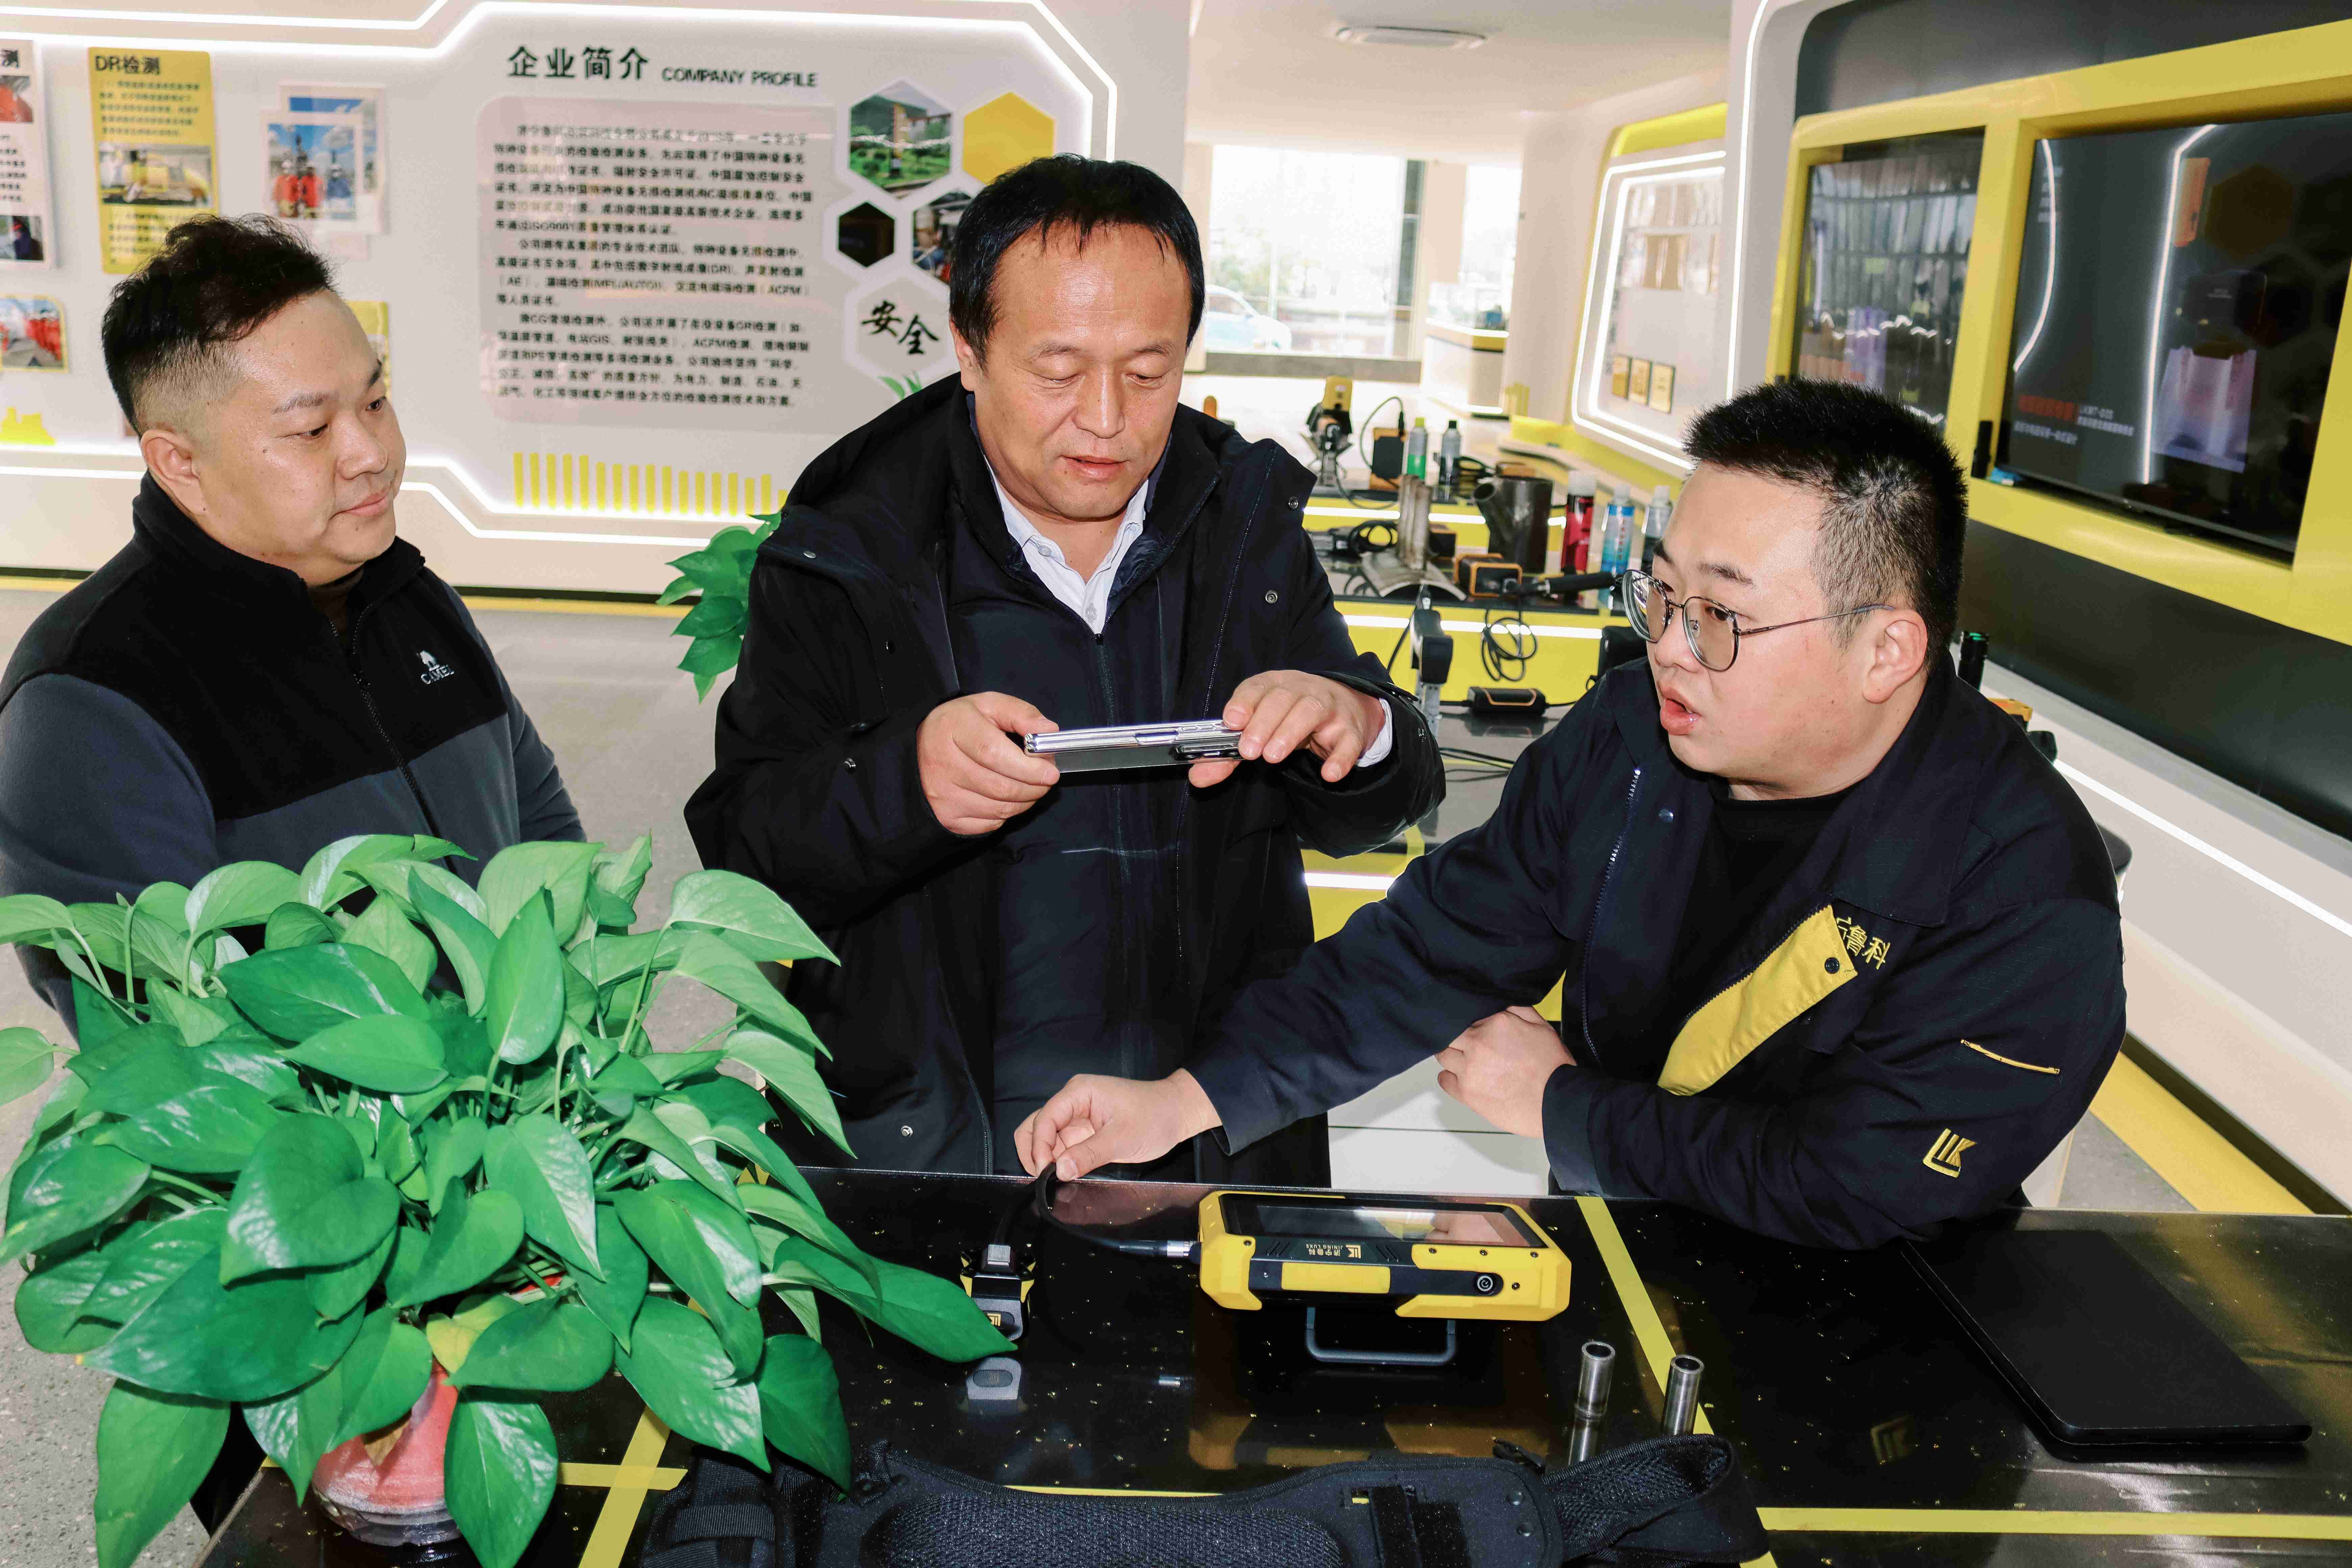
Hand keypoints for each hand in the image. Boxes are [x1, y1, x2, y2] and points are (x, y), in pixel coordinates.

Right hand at [916, 692, 1060, 835]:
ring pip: (999, 809)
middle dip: (1034, 787)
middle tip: (1046, 779)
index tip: (1050, 772)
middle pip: (1000, 787)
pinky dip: (1006, 814)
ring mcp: (942, 795)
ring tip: (1030, 786)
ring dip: (1025, 801)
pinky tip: (1006, 797)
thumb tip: (1049, 732)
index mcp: (953, 729)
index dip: (1027, 768)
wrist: (924, 746)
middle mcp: (942, 764)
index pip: (993, 754)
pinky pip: (990, 823)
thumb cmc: (962, 725)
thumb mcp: (990, 706)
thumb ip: (1022, 714)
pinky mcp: (946, 816)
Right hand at [1015, 1069, 1221, 1179]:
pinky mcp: (1083, 1131)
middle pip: (1035, 1125)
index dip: (1039, 1146)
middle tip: (1043, 1178)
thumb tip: (1059, 1171)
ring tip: (1053, 1179)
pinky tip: (1063, 1175)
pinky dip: (1057, 1161)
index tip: (1043, 1172)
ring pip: (1044, 1137)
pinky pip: (1061, 1146)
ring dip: (1044, 1158)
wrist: (1177, 1113)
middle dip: (1034, 1151)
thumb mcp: (1123, 1139)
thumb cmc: (1155, 1117)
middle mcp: (1073, 1101)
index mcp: (1079, 1092)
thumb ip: (1089, 1154)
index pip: (1045, 1118)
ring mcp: (1076, 1117)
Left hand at [1188, 670, 1388, 787]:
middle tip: (1248, 750)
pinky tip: (1328, 774)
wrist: (1346, 708)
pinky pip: (1347, 742)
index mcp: (1276, 685)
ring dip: (1290, 733)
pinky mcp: (1350, 731)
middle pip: (1282, 699)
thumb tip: (1197, 777)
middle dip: (1262, 723)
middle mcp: (1303, 690)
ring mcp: (1329, 708)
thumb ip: (1229, 755)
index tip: (1231, 720)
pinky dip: (1340, 758)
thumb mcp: (1260, 730)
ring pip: (1311, 712)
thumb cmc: (1292, 716)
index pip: (1257, 687)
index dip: (1244, 702)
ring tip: (1272, 756)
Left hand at [1435, 1006, 1574, 1138]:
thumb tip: (1498, 1004)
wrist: (1558, 1102)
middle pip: (1450, 1034)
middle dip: (1457, 1039)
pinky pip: (1443, 1080)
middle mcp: (1478, 1043)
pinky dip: (1449, 1078)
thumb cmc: (1553, 1067)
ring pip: (1443, 1055)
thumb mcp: (1542, 1027)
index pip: (1468, 1017)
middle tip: (1468, 1047)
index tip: (1478, 1032)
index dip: (1472, 1025)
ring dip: (1453, 1057)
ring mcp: (1469, 1069)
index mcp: (1496, 1023)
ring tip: (1468, 1063)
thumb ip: (1518, 1010)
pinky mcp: (1467, 1093)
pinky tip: (1464, 1079)